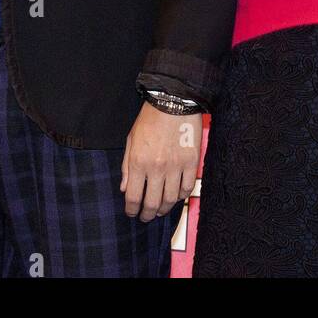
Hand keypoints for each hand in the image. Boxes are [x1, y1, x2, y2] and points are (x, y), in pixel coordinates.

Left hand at [120, 102, 202, 221]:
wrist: (173, 101)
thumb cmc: (149, 119)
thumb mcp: (131, 141)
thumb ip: (127, 167)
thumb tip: (125, 189)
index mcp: (138, 162)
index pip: (133, 197)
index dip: (132, 210)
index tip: (132, 213)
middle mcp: (157, 168)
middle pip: (152, 203)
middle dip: (148, 214)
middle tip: (147, 217)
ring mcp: (176, 166)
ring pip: (171, 199)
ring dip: (165, 208)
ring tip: (161, 209)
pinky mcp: (192, 162)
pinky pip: (188, 187)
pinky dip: (182, 195)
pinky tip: (176, 195)